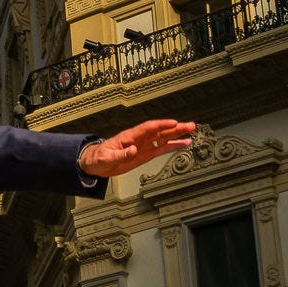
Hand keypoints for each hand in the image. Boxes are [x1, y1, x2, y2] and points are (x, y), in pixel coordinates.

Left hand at [79, 119, 197, 179]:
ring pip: (163, 138)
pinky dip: (173, 146)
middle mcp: (139, 139)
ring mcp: (144, 145)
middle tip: (190, 125)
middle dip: (175, 128)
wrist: (96, 163)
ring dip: (177, 135)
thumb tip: (132, 150)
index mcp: (130, 136)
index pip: (148, 128)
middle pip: (160, 131)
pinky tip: (183, 144)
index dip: (161, 125)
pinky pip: (162, 149)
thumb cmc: (99, 158)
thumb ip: (120, 154)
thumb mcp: (107, 158)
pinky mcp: (146, 154)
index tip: (173, 123)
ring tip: (191, 131)